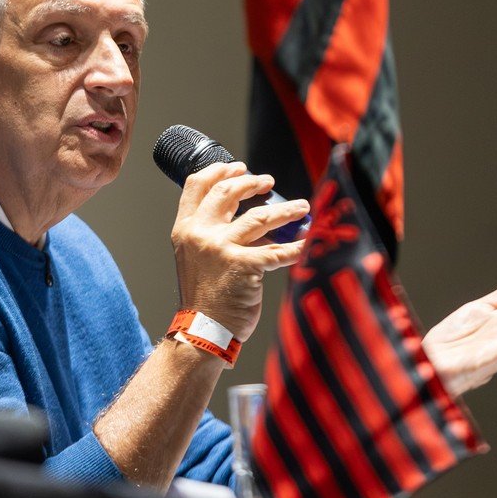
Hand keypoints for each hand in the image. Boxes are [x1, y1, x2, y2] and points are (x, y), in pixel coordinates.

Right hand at [171, 161, 308, 341]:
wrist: (202, 330)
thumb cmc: (203, 296)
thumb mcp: (194, 257)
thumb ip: (210, 234)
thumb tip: (244, 217)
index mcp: (185, 229)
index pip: (197, 185)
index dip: (219, 170)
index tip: (238, 167)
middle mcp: (201, 234)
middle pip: (228, 193)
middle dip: (252, 182)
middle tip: (268, 182)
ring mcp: (222, 248)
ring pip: (259, 217)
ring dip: (285, 210)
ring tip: (302, 207)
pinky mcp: (244, 266)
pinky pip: (278, 251)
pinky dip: (297, 246)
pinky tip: (311, 242)